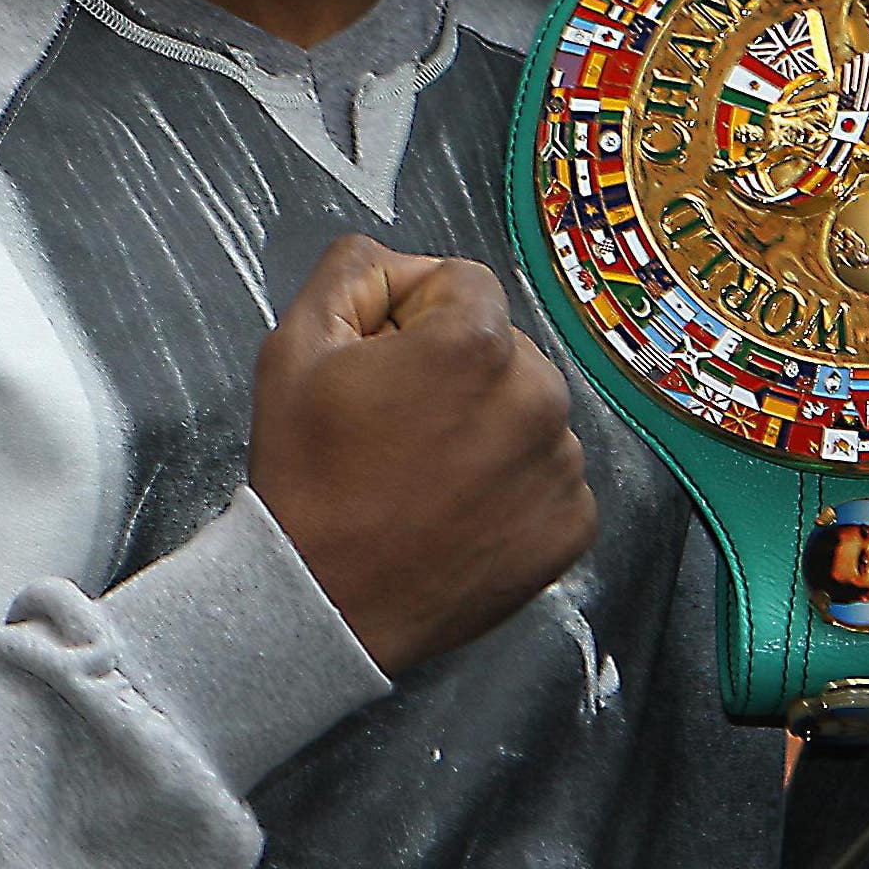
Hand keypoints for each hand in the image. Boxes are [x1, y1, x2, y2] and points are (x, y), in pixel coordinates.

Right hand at [249, 236, 598, 678]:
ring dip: (490, 426)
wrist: (322, 605)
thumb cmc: (306, 475)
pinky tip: (461, 512)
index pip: (463, 285)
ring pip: (530, 411)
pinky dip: (515, 487)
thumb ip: (353, 273)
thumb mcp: (294, 347)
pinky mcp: (573, 524)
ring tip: (428, 474)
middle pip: (504, 348)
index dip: (414, 315)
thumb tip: (400, 263)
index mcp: (477, 342)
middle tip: (400, 426)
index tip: (382, 364)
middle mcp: (539, 394)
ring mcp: (563, 465)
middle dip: (459, 370)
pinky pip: (551, 477)